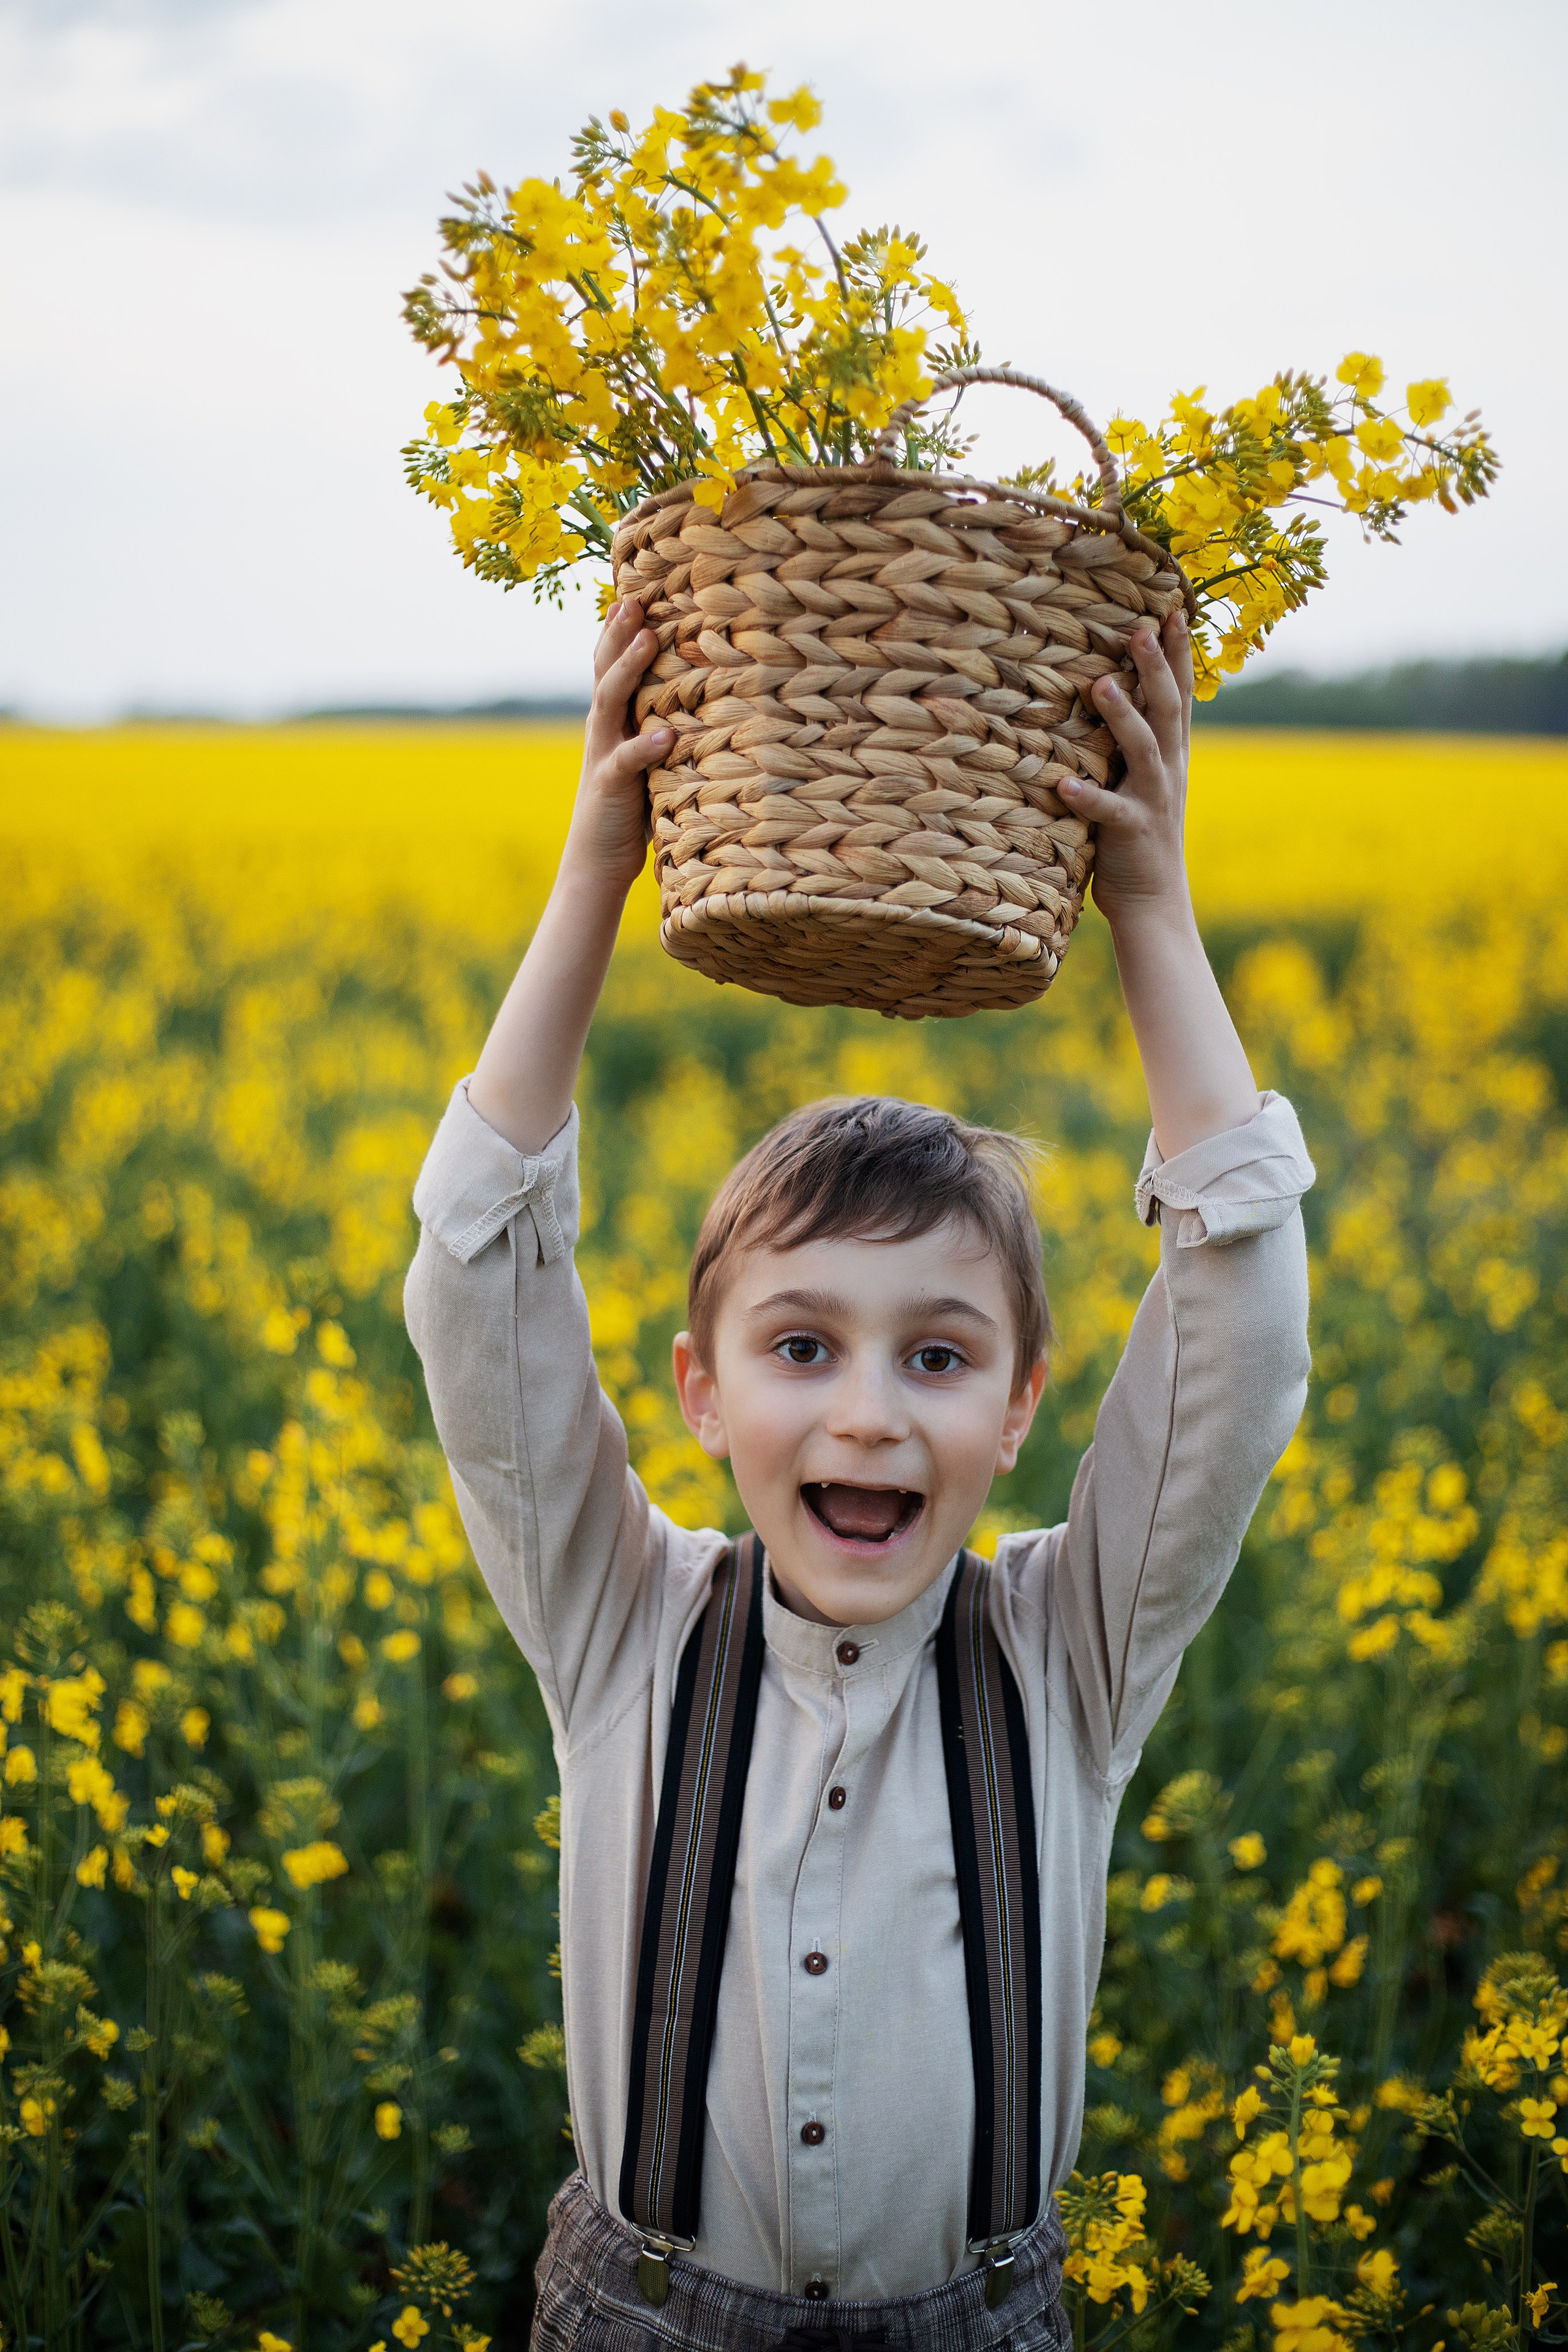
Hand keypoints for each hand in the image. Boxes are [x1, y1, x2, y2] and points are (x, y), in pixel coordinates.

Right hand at [562, 597, 672, 893]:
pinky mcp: (611, 788)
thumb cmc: (630, 810)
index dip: (619, 628)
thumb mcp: (645, 759)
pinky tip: (666, 734)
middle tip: (635, 594)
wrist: (598, 862)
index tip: (636, 589)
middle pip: (605, 670)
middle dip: (618, 630)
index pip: (611, 665)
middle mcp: (603, 731)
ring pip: (610, 702)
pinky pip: (626, 762)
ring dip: (629, 668)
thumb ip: (658, 727)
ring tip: (647, 637)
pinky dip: (645, 746)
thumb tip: (698, 701)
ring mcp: (604, 755)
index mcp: (612, 721)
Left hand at [1059, 610, 1192, 935]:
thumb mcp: (1139, 780)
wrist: (1153, 901)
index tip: (1174, 609)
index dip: (1179, 653)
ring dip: (1122, 717)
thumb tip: (1108, 692)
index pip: (1179, 694)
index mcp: (1171, 755)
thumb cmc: (1135, 836)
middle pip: (1166, 709)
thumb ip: (1130, 741)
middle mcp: (1168, 771)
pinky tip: (1066, 785)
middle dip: (1157, 667)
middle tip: (1141, 627)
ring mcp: (1152, 800)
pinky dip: (1089, 797)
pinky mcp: (1131, 832)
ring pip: (1144, 750)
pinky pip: (1109, 812)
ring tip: (1101, 684)